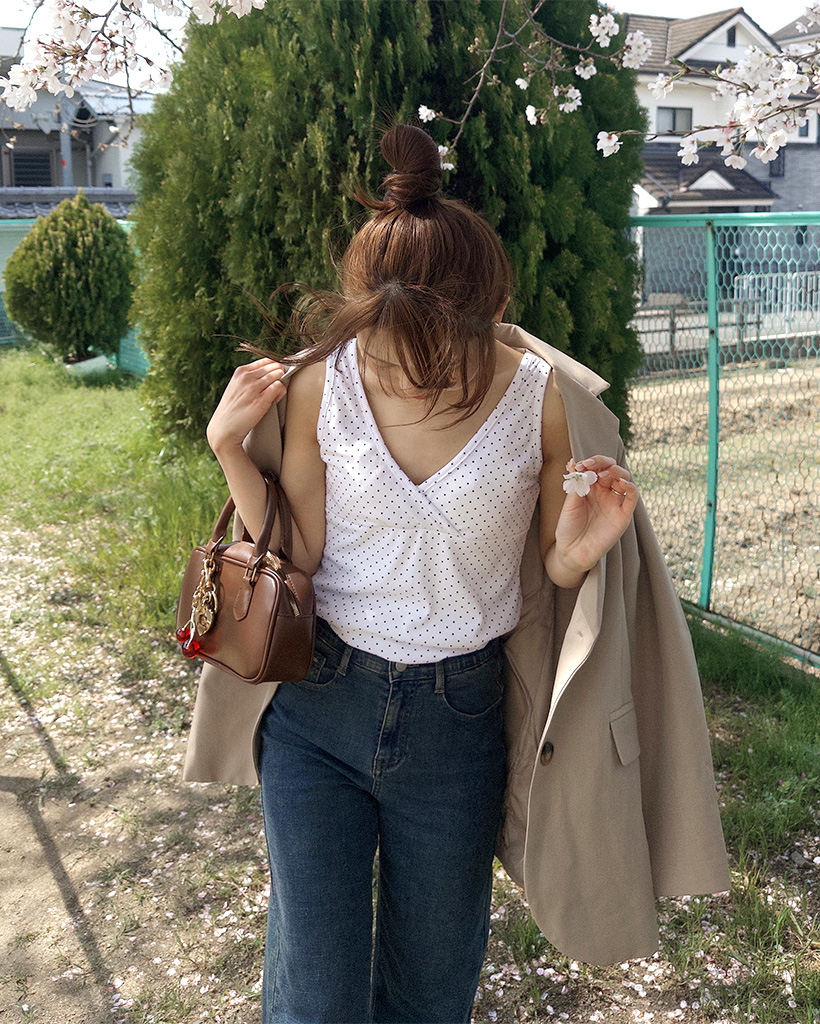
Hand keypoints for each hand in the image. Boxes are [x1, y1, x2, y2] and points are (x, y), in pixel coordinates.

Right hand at [206, 358, 286, 454]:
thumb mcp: (235, 387)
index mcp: (241, 371)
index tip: (275, 377)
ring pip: (278, 374)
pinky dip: (281, 392)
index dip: (274, 368)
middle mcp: (247, 377)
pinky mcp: (261, 400)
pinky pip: (279, 387)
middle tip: (276, 388)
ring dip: (280, 384)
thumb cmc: (232, 410)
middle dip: (279, 375)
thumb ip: (248, 379)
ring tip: (274, 395)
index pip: (267, 360)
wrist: (224, 428)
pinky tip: (275, 400)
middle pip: (275, 366)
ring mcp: (254, 388)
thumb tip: (267, 374)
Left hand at [552, 455, 637, 578]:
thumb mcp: (569, 503)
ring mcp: (614, 502)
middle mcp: (604, 492)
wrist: (573, 551)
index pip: (596, 467)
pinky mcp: (623, 514)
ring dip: (616, 472)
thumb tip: (573, 462)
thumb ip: (575, 484)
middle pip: (611, 468)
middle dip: (602, 463)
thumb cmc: (569, 527)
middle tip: (590, 467)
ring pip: (623, 478)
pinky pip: (632, 497)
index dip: (591, 462)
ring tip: (603, 475)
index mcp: (590, 487)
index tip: (579, 464)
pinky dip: (630, 487)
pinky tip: (622, 483)